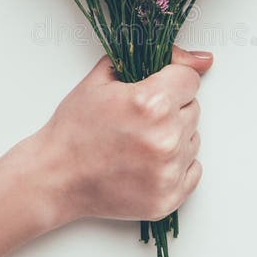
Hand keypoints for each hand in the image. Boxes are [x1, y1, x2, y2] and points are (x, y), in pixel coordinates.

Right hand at [22, 47, 212, 228]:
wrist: (55, 177)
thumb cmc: (75, 129)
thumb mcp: (103, 79)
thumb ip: (151, 60)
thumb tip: (201, 59)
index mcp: (151, 102)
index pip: (190, 79)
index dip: (170, 80)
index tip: (155, 89)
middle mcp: (166, 137)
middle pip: (192, 108)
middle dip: (171, 109)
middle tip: (137, 119)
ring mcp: (169, 170)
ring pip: (193, 138)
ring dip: (174, 137)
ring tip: (139, 142)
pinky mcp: (169, 197)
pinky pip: (193, 170)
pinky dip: (176, 165)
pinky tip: (147, 162)